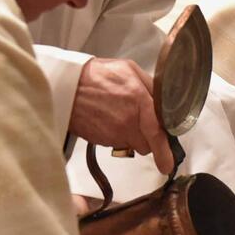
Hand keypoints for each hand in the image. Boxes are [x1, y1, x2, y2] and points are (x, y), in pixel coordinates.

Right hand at [69, 57, 172, 173]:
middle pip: (147, 146)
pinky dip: (117, 135)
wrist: (66, 85)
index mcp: (139, 102)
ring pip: (132, 145)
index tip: (168, 164)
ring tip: (122, 116)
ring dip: (132, 136)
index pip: (157, 134)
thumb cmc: (97, 75)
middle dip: (148, 138)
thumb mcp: (130, 70)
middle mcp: (127, 123)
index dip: (165, 153)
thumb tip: (163, 100)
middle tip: (142, 123)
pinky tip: (110, 118)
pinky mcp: (101, 141)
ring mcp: (112, 134)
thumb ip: (150, 86)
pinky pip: (116, 144)